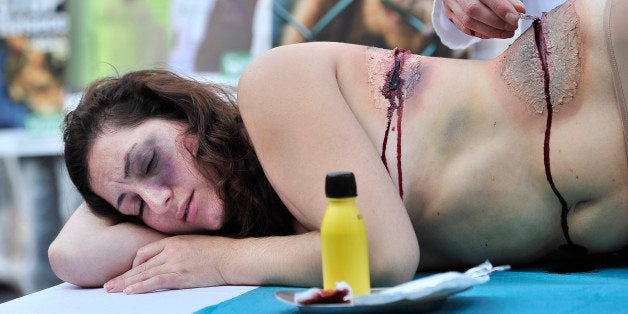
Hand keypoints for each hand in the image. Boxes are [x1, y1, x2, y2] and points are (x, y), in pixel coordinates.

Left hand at [103, 235, 228, 293]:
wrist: (233, 257)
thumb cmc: (220, 252)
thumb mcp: (196, 244)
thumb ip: (180, 249)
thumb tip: (172, 259)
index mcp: (174, 241)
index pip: (145, 251)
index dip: (134, 264)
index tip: (130, 274)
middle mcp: (171, 250)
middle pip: (140, 263)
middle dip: (122, 275)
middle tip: (107, 285)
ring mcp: (175, 262)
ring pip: (144, 273)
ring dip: (125, 283)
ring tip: (110, 290)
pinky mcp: (181, 275)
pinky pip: (155, 281)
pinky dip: (140, 287)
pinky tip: (129, 292)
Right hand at [443, 0, 525, 38]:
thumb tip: (519, 10)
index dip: (501, 9)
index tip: (515, 19)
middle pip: (474, 11)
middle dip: (496, 23)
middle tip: (512, 28)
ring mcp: (451, 4)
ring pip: (468, 22)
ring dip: (489, 31)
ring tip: (505, 33)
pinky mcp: (449, 13)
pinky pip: (463, 28)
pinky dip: (479, 33)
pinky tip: (492, 34)